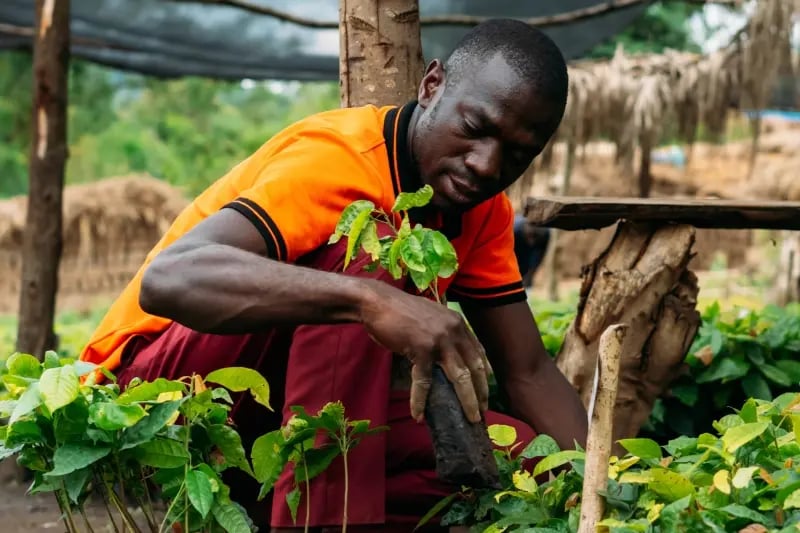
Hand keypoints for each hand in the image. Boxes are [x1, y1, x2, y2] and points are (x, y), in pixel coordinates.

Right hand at [359, 280, 488, 422]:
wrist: (376, 302)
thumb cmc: (399, 311)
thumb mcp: (431, 318)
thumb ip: (444, 333)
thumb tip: (449, 358)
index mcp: (457, 323)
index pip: (478, 352)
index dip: (484, 373)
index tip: (486, 389)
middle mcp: (454, 330)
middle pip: (475, 367)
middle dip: (481, 392)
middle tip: (482, 411)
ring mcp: (439, 340)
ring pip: (460, 377)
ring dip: (467, 401)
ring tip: (470, 419)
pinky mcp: (420, 349)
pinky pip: (424, 382)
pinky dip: (420, 401)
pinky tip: (418, 415)